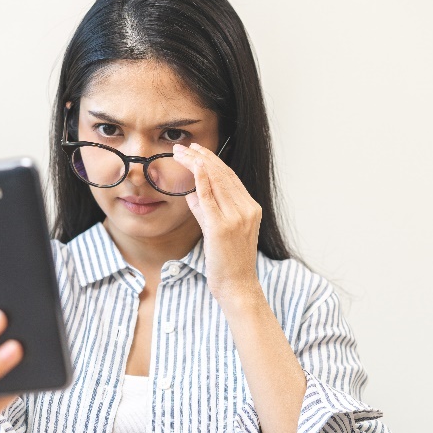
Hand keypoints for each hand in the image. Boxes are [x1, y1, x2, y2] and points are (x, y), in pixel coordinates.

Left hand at [173, 142, 262, 303]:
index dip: (213, 162)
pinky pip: (210, 197)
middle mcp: (247, 210)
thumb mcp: (218, 232)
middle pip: (223, 175)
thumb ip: (206, 210)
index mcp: (251, 209)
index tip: (198, 150)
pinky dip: (201, 179)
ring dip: (197, 163)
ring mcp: (236, 218)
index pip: (230, 178)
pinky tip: (192, 166)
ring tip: (182, 152)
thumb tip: (191, 192)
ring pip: (216, 181)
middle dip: (202, 157)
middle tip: (185, 146)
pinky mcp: (222, 227)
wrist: (238, 286)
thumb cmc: (229, 263)